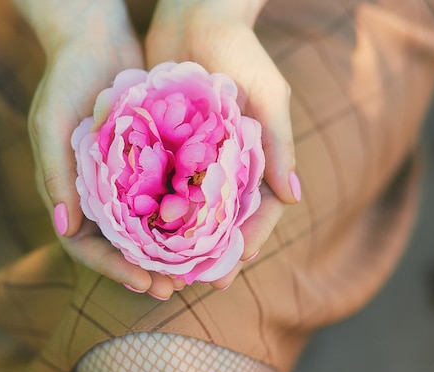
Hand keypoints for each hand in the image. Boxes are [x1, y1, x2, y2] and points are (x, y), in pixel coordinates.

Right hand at [14, 0, 184, 298]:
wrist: (95, 38)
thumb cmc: (64, 80)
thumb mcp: (51, 124)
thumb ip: (54, 175)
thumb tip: (63, 229)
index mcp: (66, 192)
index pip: (85, 245)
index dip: (112, 268)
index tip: (145, 282)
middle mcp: (94, 193)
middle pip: (118, 245)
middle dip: (144, 269)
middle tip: (175, 288)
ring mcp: (120, 180)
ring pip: (142, 228)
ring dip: (164, 252)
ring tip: (193, 271)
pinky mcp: (145, 162)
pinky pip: (160, 197)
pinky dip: (176, 217)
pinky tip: (202, 230)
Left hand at [145, 0, 298, 290]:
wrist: (195, 15)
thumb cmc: (239, 52)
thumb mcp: (266, 95)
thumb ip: (278, 144)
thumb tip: (294, 198)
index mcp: (255, 157)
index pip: (256, 212)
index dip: (246, 242)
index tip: (232, 270)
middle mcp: (225, 163)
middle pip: (219, 220)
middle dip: (208, 253)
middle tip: (193, 282)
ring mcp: (194, 157)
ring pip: (188, 209)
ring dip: (178, 240)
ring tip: (163, 268)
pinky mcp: (166, 145)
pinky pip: (160, 183)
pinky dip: (153, 208)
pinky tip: (139, 231)